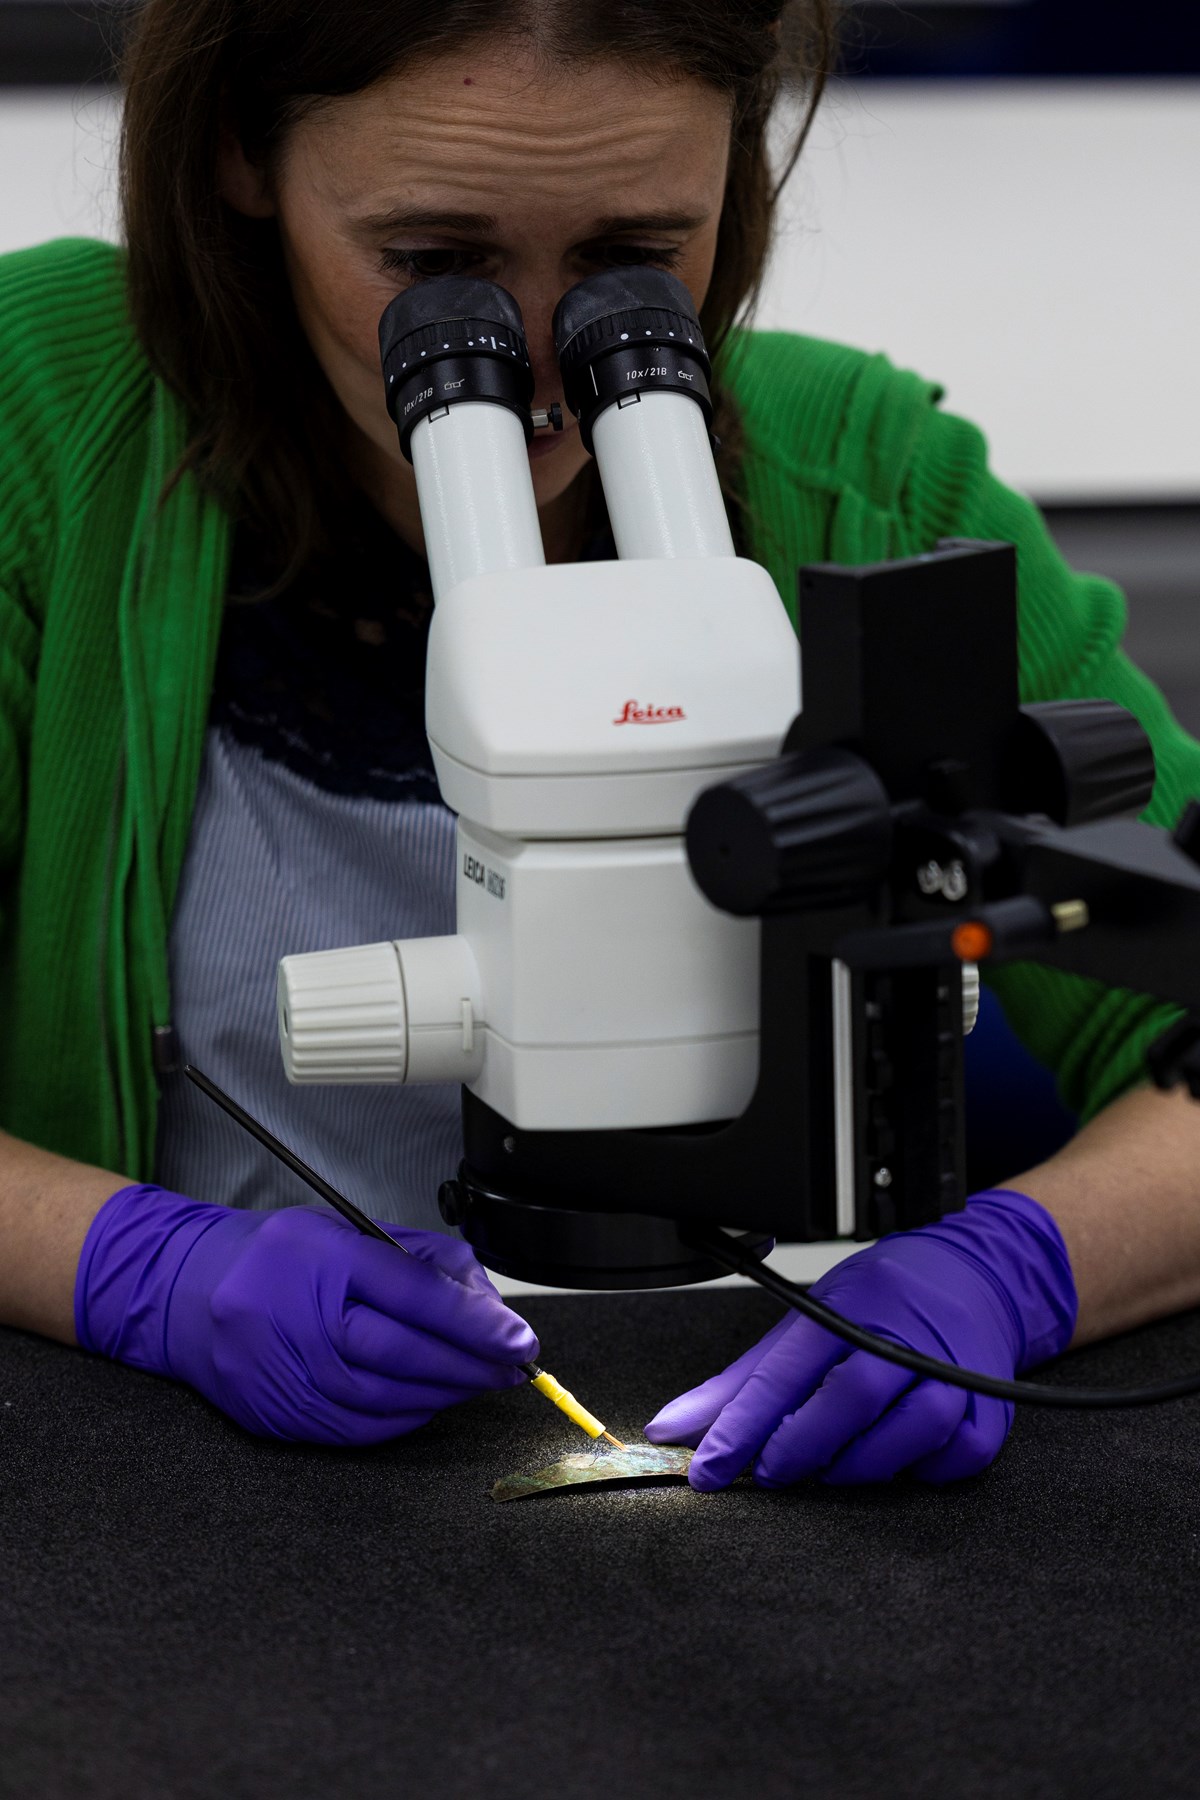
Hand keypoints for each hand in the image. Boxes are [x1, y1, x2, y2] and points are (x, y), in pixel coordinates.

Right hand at [75, 1184, 538, 1444]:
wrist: (188, 1294)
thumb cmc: (277, 1256)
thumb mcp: (346, 1230)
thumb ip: (419, 1261)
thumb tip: (486, 1305)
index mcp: (321, 1257)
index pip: (415, 1294)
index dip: (476, 1322)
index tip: (520, 1339)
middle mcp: (300, 1318)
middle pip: (406, 1352)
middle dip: (473, 1363)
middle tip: (514, 1364)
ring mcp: (285, 1374)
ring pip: (389, 1397)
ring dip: (447, 1392)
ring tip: (481, 1379)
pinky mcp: (279, 1416)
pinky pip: (360, 1428)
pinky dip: (406, 1416)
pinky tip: (431, 1400)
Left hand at [644, 1189, 1076, 1488]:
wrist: (975, 1279)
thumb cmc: (882, 1300)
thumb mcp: (807, 1322)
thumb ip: (741, 1382)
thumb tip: (673, 1429)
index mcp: (851, 1305)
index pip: (786, 1371)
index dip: (741, 1427)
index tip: (708, 1469)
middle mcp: (906, 1335)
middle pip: (848, 1400)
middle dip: (798, 1447)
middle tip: (770, 1472)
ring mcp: (956, 1372)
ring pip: (908, 1434)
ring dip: (857, 1466)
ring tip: (828, 1466)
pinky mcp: (992, 1410)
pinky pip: (955, 1459)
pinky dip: (918, 1472)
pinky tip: (893, 1459)